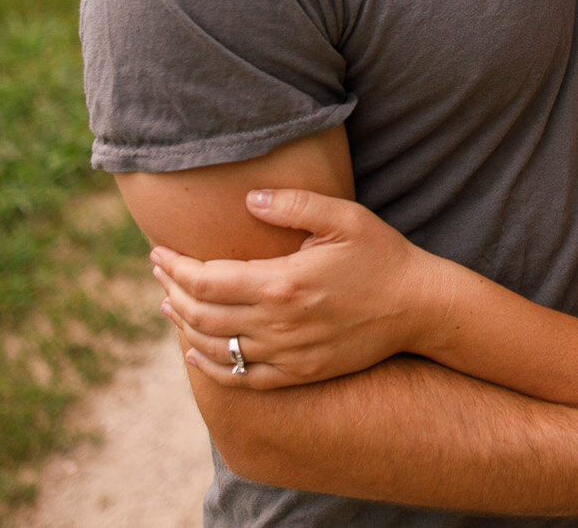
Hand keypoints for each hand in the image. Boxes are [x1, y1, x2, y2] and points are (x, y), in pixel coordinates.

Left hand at [153, 189, 434, 389]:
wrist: (419, 307)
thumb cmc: (382, 255)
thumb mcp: (344, 218)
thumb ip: (293, 204)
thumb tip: (247, 198)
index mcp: (283, 282)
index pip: (205, 280)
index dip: (174, 267)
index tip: (158, 252)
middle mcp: (278, 323)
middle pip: (200, 314)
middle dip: (170, 292)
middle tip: (159, 272)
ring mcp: (287, 354)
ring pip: (213, 347)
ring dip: (183, 326)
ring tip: (169, 304)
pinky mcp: (299, 373)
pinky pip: (240, 378)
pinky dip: (209, 365)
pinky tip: (195, 351)